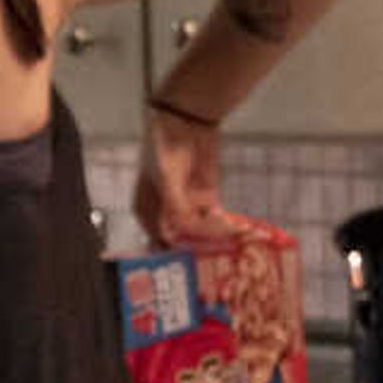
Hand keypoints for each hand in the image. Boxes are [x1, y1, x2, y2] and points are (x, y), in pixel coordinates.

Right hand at [135, 103, 230, 246]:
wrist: (185, 120)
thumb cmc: (163, 148)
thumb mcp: (166, 180)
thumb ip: (176, 208)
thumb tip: (186, 233)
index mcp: (146, 212)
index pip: (159, 241)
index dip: (173, 253)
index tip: (189, 262)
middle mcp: (165, 214)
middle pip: (181, 240)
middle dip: (197, 250)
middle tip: (212, 260)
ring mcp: (187, 207)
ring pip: (200, 232)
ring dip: (214, 240)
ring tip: (229, 246)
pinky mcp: (207, 200)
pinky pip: (215, 220)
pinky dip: (225, 226)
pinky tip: (235, 233)